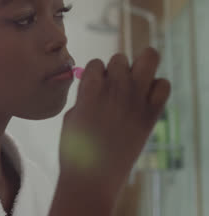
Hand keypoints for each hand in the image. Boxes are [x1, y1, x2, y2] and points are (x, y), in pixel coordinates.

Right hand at [50, 47, 170, 214]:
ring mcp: (136, 99)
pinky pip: (163, 85)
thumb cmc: (74, 148)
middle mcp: (115, 89)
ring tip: (133, 86)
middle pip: (120, 58)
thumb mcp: (71, 116)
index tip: (93, 88)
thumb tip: (96, 85)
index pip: (95, 63)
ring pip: (148, 58)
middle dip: (116, 70)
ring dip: (139, 69)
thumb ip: (85, 96)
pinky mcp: (151, 114)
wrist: (93, 176)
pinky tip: (145, 99)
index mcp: (90, 89)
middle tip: (113, 88)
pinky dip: (156, 87)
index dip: (93, 74)